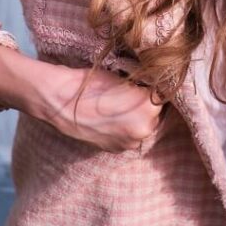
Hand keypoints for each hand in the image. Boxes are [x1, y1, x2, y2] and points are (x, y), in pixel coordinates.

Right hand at [30, 61, 166, 152]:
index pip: (164, 95)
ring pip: (144, 126)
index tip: (151, 80)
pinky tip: (114, 115)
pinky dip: (126, 127)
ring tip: (123, 104)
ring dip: (139, 117)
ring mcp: (130, 142)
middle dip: (150, 103)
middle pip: (158, 114)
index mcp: (149, 107)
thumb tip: (156, 86)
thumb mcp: (124, 76)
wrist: (61, 101)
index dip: (158, 86)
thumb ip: (143, 86)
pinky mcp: (117, 149)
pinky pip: (130, 136)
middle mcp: (144, 129)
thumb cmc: (91, 82)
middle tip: (138, 91)